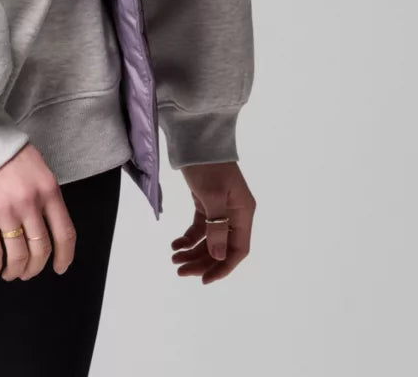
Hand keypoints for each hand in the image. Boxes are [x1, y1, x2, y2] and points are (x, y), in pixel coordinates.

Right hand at [0, 143, 76, 280]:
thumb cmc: (7, 153)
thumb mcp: (38, 170)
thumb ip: (46, 197)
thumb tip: (49, 230)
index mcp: (48, 190)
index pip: (65, 233)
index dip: (64, 257)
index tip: (60, 268)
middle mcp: (29, 203)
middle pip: (41, 250)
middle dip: (36, 267)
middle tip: (29, 271)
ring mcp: (5, 210)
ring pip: (18, 256)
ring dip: (16, 271)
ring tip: (11, 272)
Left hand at [170, 160, 254, 283]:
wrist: (195, 137)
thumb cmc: (207, 164)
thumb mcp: (212, 196)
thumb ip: (217, 227)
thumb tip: (219, 257)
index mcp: (243, 213)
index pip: (238, 250)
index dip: (223, 267)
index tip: (205, 280)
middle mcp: (235, 213)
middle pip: (221, 248)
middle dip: (202, 262)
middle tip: (180, 271)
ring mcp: (220, 208)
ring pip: (209, 240)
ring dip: (193, 252)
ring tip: (174, 260)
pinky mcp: (206, 203)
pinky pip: (200, 228)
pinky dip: (188, 238)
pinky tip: (175, 244)